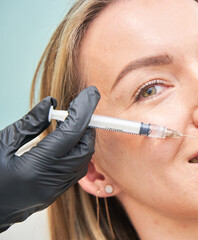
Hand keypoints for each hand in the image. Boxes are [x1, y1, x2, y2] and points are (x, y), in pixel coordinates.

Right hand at [0, 86, 99, 230]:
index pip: (72, 133)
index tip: (91, 93)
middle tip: (77, 108)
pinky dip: (75, 153)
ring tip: (67, 123)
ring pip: (82, 160)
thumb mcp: (0, 144)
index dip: (84, 110)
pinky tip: (63, 142)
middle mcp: (50, 181)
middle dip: (85, 125)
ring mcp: (53, 191)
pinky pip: (75, 171)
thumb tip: (51, 104)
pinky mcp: (52, 195)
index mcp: (36, 167)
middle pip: (84, 148)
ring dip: (81, 139)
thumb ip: (29, 124)